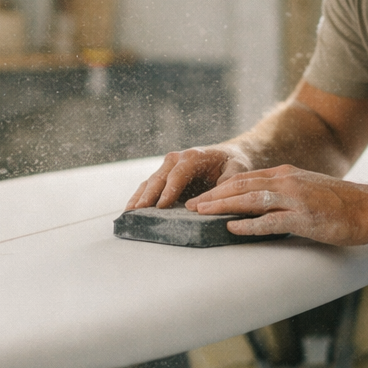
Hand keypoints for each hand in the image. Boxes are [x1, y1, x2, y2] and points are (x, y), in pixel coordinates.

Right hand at [126, 146, 253, 209]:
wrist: (229, 155)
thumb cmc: (233, 162)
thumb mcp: (237, 169)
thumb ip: (228, 182)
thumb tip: (215, 198)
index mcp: (193, 157)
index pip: (177, 176)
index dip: (168, 191)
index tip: (160, 206)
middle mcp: (176, 160)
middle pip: (158, 179)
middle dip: (147, 196)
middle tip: (137, 211)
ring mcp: (168, 167)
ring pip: (150, 182)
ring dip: (139, 197)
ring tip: (129, 212)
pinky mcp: (165, 177)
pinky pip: (150, 186)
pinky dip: (141, 196)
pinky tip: (133, 208)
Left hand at [185, 165, 367, 245]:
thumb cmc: (343, 204)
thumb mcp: (308, 190)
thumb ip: (285, 194)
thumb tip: (261, 205)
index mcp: (286, 175)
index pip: (244, 178)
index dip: (220, 188)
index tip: (200, 197)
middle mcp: (287, 182)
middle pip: (240, 186)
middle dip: (212, 196)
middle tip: (189, 205)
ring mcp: (295, 199)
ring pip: (250, 199)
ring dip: (222, 206)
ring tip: (200, 214)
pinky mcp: (304, 217)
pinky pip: (270, 220)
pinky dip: (249, 224)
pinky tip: (231, 228)